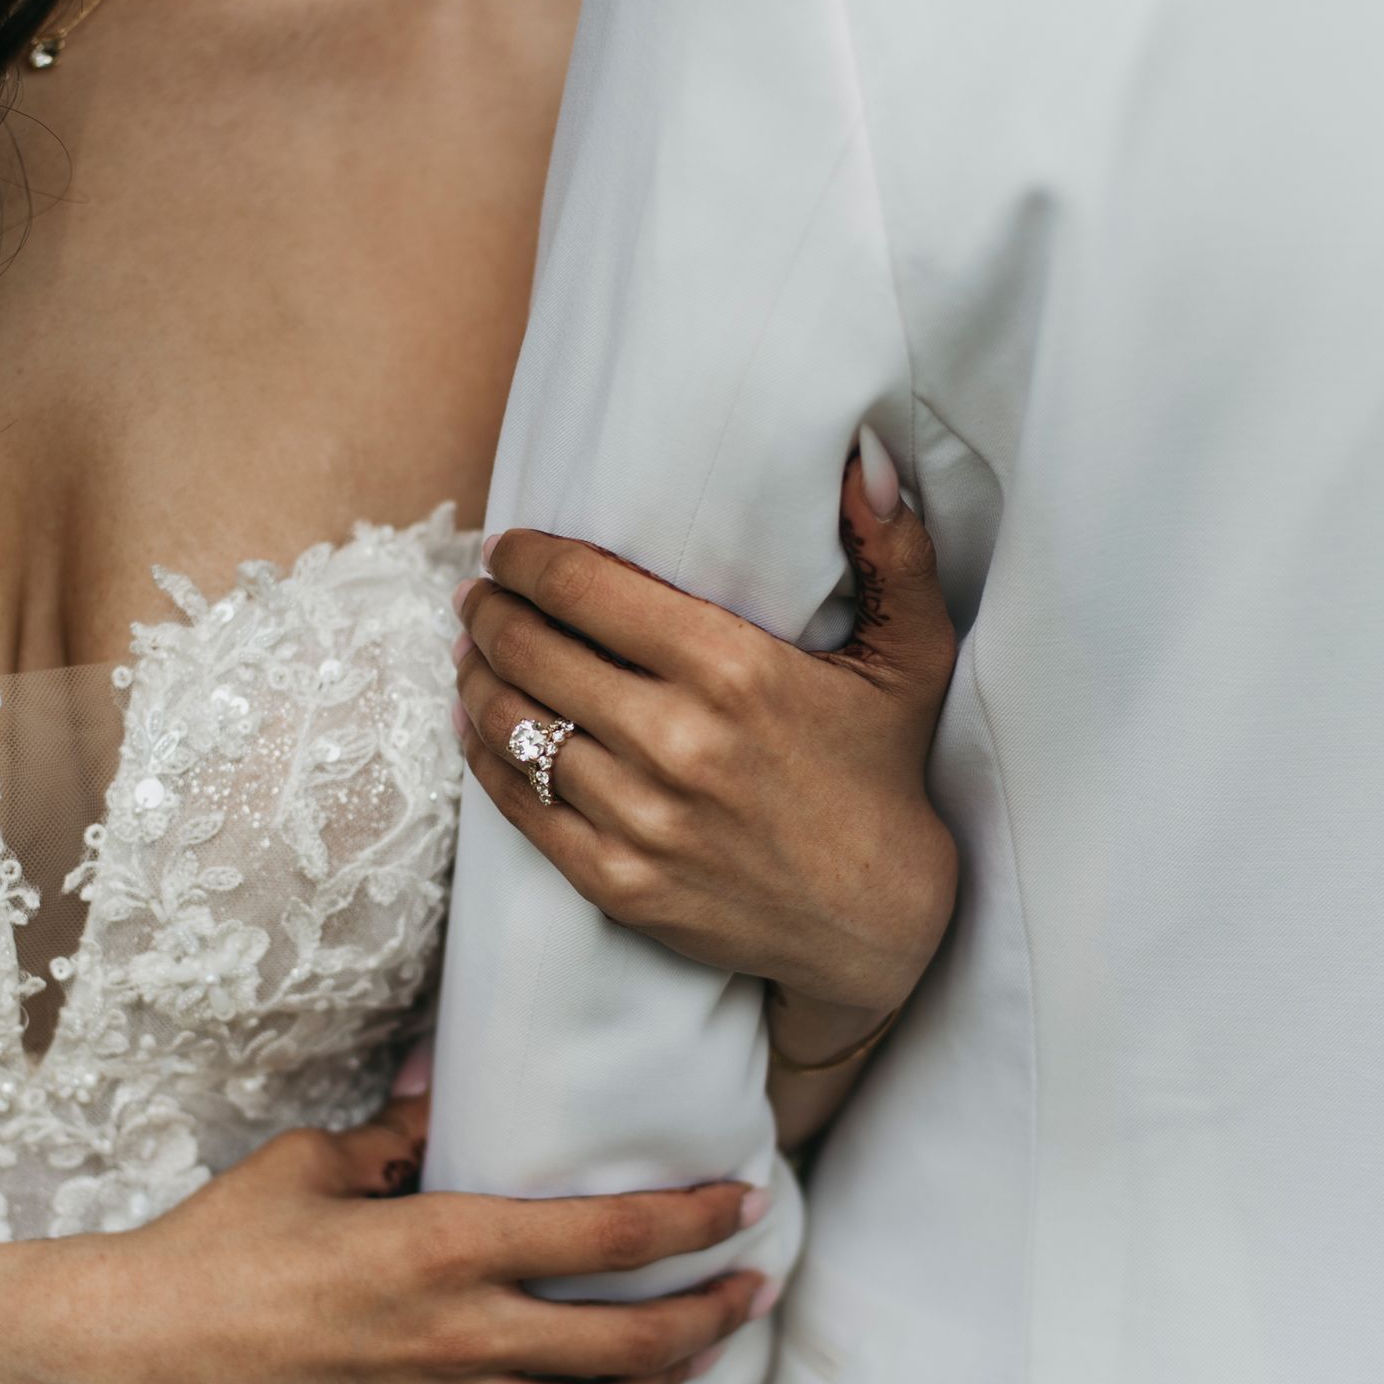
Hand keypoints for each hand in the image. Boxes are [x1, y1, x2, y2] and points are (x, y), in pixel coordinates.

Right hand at [21, 1096, 766, 1383]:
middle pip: (631, 1341)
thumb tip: (450, 1094)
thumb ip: (401, 1137)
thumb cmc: (216, 1246)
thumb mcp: (313, 1161)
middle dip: (712, 1312)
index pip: (607, 1238)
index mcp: (443, 1247)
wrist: (135, 1356)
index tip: (742, 1204)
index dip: (691, 1221)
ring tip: (696, 1353)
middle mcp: (458, 1338)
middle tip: (751, 1285)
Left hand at [451, 432, 959, 1021]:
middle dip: (491, 612)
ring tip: (471, 651)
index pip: (585, 588)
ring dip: (478, 678)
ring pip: (515, 726)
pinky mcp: (617, 882)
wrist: (875, 923)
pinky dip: (485, 756)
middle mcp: (677, 741)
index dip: (528, 560)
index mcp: (734, 670)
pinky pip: (520, 806)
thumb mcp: (911, 656)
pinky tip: (476, 725)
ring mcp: (641, 818)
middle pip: (534, 650)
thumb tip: (864, 459)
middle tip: (479, 595)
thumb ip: (894, 550)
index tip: (509, 549)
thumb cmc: (884, 773)